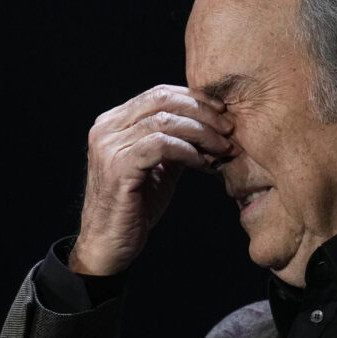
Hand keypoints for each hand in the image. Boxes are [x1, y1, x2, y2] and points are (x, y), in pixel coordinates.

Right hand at [68, 85, 232, 274]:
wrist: (109, 244)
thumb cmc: (135, 208)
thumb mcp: (160, 168)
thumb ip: (177, 144)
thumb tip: (210, 128)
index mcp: (114, 122)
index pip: (159, 93)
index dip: (195, 99)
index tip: (223, 112)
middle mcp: (107, 128)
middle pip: (163, 100)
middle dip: (202, 112)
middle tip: (229, 128)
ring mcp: (109, 146)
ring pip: (165, 121)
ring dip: (201, 132)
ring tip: (222, 148)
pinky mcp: (118, 166)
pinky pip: (161, 145)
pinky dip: (187, 151)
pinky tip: (203, 164)